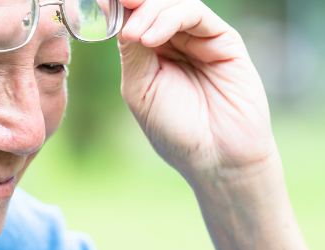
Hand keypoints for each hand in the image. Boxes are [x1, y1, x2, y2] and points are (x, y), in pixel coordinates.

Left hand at [117, 0, 275, 181]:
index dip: (117, 7)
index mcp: (153, 53)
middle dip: (131, 4)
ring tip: (134, 35)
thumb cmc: (175, 131)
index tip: (99, 3)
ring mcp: (201, 39)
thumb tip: (120, 14)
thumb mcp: (140, 89)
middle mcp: (178, 41)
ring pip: (173, 4)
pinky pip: (196, 14)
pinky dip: (170, 18)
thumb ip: (131, 52)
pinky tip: (150, 38)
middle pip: (152, 5)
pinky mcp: (225, 41)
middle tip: (114, 6)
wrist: (215, 158)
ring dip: (148, 12)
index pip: (133, 17)